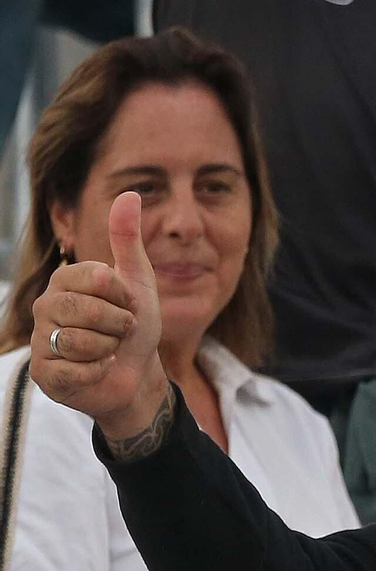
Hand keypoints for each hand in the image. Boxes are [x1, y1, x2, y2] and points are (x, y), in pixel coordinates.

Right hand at [30, 190, 170, 439]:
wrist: (137, 377)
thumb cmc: (134, 329)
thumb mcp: (138, 282)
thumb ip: (128, 240)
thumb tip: (130, 193)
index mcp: (65, 279)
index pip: (96, 277)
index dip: (122, 296)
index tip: (126, 305)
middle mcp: (46, 306)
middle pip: (86, 311)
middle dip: (118, 325)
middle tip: (120, 332)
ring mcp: (41, 341)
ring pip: (80, 342)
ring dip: (108, 350)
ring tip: (108, 352)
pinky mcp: (45, 374)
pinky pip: (75, 370)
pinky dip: (98, 373)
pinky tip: (98, 371)